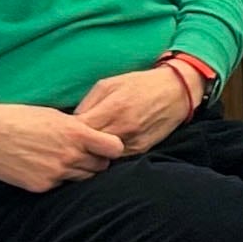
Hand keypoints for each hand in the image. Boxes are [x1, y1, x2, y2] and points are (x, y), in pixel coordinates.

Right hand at [0, 99, 125, 193]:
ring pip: (83, 178)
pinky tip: (45, 167)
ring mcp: (56, 173)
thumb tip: (96, 136)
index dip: (112, 147)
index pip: (114, 148)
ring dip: (79, 170)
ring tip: (63, 159)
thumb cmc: (20, 118)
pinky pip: (61, 185)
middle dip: (96, 160)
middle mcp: (70, 155)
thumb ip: (78, 128)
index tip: (106, 146)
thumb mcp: (54, 115)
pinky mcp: (42, 186)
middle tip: (84, 154)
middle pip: (100, 166)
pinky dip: (58, 178)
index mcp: (76, 133)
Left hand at [71, 64, 197, 152]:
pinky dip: (108, 153)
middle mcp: (123, 128)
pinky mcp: (141, 149)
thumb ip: (88, 102)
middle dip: (80, 143)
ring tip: (88, 143)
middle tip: (73, 139)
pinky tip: (105, 145)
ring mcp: (133, 141)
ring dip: (93, 151)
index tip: (66, 130)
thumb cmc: (139, 84)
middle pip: (90, 145)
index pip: (81, 130)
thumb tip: (72, 121)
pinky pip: (117, 157)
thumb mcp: (109, 84)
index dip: (70, 132)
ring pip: (103, 155)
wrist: (176, 91)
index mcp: (113, 109)